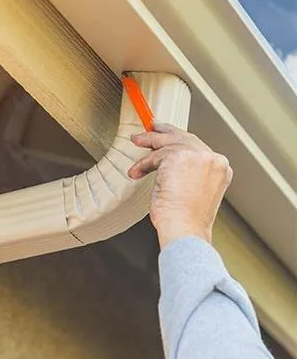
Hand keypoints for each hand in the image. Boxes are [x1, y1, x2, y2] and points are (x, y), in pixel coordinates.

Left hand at [128, 123, 232, 249]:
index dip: (181, 141)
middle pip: (186, 138)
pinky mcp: (179, 157)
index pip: (199, 147)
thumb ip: (190, 174)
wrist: (185, 230)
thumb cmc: (187, 221)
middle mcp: (213, 160)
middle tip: (152, 128)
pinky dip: (144, 163)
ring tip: (137, 141)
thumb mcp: (194, 192)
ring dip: (150, 142)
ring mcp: (198, 156)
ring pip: (170, 142)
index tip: (169, 139)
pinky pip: (157, 154)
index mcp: (221, 168)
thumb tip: (170, 164)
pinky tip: (137, 171)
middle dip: (166, 133)